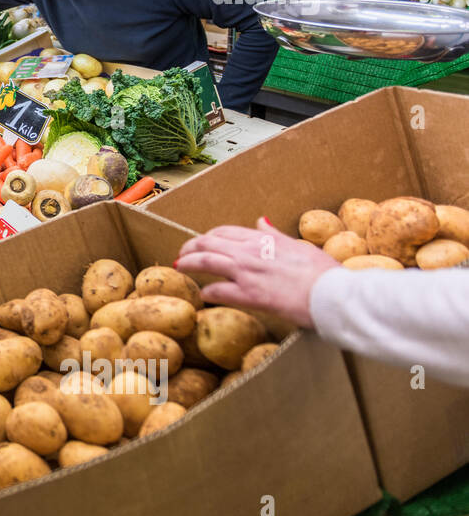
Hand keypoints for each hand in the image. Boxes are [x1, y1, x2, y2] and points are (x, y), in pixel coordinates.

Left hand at [174, 218, 339, 327]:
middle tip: (183, 254)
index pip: (225, 232)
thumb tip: (261, 220)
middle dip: (190, 247)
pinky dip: (207, 291)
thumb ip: (275, 235)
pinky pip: (217, 290)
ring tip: (181, 268)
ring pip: (206, 262)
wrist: (334, 295)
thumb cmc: (324, 273)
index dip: (209, 236)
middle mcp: (251, 253)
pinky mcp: (249, 295)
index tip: (202, 242)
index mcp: (264, 240)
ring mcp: (248, 273)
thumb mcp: (299, 246)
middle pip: (208, 243)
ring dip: (189, 263)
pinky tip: (204, 295)